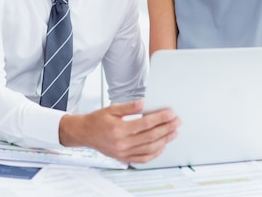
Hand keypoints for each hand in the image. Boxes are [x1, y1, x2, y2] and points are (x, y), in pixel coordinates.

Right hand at [59, 99, 179, 162]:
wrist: (84, 133)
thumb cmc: (97, 120)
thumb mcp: (112, 108)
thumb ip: (129, 107)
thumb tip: (144, 103)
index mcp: (118, 128)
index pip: (145, 123)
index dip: (160, 118)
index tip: (171, 114)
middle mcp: (121, 143)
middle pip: (150, 136)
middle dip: (167, 128)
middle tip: (177, 122)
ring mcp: (123, 152)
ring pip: (149, 149)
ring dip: (164, 140)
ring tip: (174, 133)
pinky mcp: (123, 158)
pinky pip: (143, 159)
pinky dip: (155, 153)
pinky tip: (162, 146)